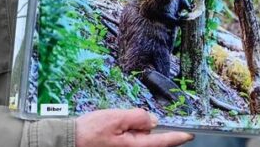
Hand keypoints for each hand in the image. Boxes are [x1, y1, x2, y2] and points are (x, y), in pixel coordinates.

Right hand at [76, 109, 193, 146]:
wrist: (70, 141)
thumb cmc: (90, 131)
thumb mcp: (116, 117)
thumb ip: (138, 117)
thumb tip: (153, 121)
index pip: (163, 142)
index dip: (177, 138)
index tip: (188, 135)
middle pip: (151, 140)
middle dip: (146, 128)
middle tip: (125, 121)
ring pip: (140, 140)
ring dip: (135, 130)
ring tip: (113, 125)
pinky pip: (131, 141)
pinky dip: (128, 134)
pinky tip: (113, 130)